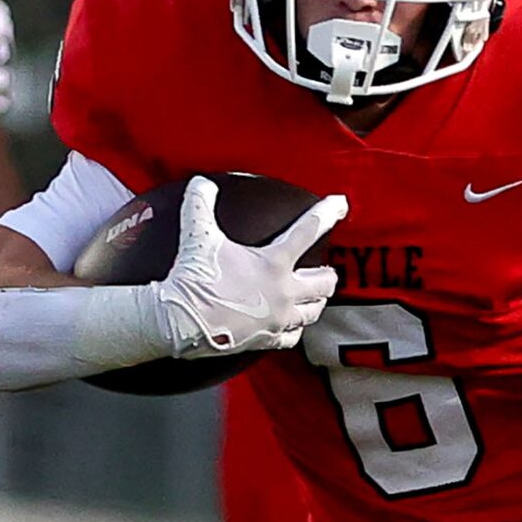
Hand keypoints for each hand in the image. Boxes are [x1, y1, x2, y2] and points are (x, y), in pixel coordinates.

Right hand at [152, 177, 346, 356]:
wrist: (180, 320)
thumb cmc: (194, 278)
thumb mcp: (198, 235)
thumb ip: (200, 204)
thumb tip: (200, 182)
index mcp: (274, 263)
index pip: (307, 230)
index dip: (327, 213)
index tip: (341, 203)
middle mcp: (284, 292)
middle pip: (325, 282)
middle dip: (329, 275)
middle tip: (326, 271)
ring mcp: (279, 318)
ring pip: (314, 311)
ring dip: (317, 302)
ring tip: (314, 297)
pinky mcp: (269, 338)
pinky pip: (293, 337)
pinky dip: (295, 329)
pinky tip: (292, 325)